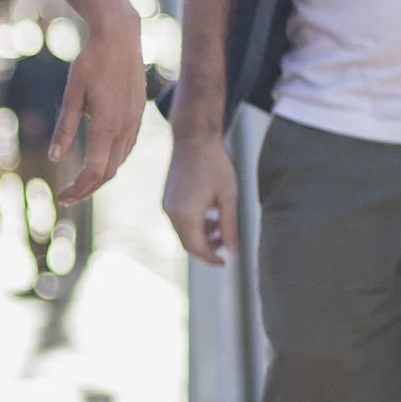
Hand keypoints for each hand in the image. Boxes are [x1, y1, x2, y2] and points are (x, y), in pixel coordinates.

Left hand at [50, 15, 146, 204]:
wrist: (120, 37)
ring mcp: (135, 122)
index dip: (77, 188)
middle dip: (87, 189)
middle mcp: (125, 128)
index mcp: (107, 125)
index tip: (61, 196)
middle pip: (108, 172)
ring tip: (79, 184)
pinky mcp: (139, 115)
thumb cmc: (91, 62)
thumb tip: (54, 158)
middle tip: (66, 197)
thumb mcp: (72, 94)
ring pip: (119, 162)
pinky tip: (99, 161)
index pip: (94, 170)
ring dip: (100, 177)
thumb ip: (64, 127)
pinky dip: (112, 162)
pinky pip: (127, 149)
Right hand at [164, 127, 239, 265]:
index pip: (198, 248)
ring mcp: (167, 205)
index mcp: (186, 215)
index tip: (225, 263)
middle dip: (206, 249)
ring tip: (221, 227)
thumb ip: (230, 226)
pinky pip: (179, 221)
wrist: (193, 138)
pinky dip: (194, 225)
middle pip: (188, 244)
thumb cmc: (214, 164)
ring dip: (201, 236)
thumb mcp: (229, 196)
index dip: (212, 258)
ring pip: (184, 233)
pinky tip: (210, 216)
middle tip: (226, 245)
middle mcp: (172, 213)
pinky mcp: (168, 198)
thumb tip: (233, 251)